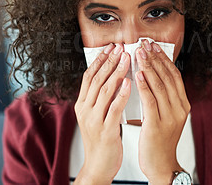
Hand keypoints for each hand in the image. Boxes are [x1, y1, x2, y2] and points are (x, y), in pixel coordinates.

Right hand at [74, 43, 130, 184]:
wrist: (98, 165)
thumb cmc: (101, 139)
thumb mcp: (96, 115)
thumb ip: (101, 98)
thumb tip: (113, 76)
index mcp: (82, 105)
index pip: (89, 76)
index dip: (100, 60)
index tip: (111, 47)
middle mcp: (85, 110)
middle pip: (96, 79)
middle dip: (109, 61)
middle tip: (120, 47)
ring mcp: (93, 120)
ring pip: (104, 90)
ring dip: (116, 72)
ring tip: (126, 58)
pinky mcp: (105, 130)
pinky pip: (114, 108)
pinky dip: (121, 94)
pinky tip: (128, 82)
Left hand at [135, 40, 190, 184]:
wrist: (161, 164)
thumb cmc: (160, 139)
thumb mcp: (167, 116)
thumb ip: (163, 98)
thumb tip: (152, 75)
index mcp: (183, 104)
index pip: (174, 76)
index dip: (164, 59)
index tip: (154, 46)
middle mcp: (179, 108)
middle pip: (167, 77)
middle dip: (155, 58)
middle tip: (144, 43)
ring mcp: (170, 117)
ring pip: (159, 86)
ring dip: (148, 67)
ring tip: (139, 53)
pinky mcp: (157, 125)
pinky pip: (150, 100)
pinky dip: (144, 85)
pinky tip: (138, 74)